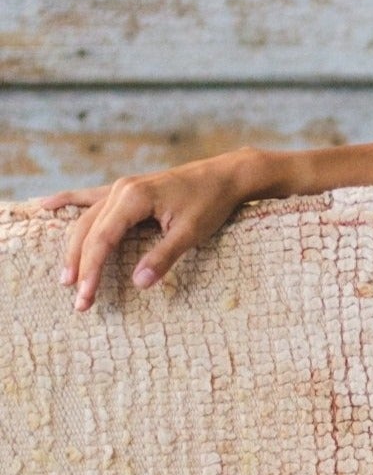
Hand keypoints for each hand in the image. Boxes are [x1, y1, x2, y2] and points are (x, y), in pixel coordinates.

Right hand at [33, 149, 261, 312]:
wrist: (225, 175)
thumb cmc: (210, 203)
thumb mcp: (190, 233)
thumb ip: (163, 257)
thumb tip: (138, 283)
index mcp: (133, 198)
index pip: (102, 239)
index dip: (91, 270)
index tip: (86, 297)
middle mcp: (121, 189)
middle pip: (88, 232)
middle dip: (80, 266)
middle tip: (77, 299)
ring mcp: (121, 187)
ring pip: (86, 220)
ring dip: (74, 248)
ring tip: (65, 277)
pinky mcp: (127, 189)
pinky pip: (90, 198)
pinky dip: (68, 202)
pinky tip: (46, 206)